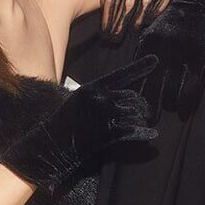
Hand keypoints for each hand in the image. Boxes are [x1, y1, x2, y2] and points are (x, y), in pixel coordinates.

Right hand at [1, 57, 158, 192]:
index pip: (122, 75)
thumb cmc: (59, 122)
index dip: (140, 67)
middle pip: (133, 98)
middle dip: (142, 106)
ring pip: (135, 114)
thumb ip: (94, 95)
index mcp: (93, 87)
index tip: (155, 61)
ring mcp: (105, 116)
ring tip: (143, 124)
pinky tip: (152, 135)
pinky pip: (132, 132)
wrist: (48, 143)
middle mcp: (101, 98)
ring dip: (142, 120)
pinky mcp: (107, 134)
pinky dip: (144, 134)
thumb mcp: (74, 100)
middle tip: (145, 113)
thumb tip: (111, 94)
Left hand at [100, 0, 179, 39]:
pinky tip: (150, 18)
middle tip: (117, 36)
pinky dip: (157, 10)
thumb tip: (104, 8)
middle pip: (128, 3)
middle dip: (121, 23)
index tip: (105, 31)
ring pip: (146, 2)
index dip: (108, 16)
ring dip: (139, 19)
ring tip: (134, 29)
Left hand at [136, 0, 204, 116]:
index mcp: (147, 45)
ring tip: (161, 115)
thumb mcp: (152, 31)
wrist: (196, 1)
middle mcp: (162, 52)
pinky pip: (191, 84)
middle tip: (144, 120)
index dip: (135, 92)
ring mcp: (180, 55)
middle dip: (147, 105)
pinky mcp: (197, 57)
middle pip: (151, 86)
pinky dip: (187, 101)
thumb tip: (134, 70)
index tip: (130, 106)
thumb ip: (144, 50)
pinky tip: (183, 113)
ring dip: (166, 104)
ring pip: (170, 89)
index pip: (137, 74)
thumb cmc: (172, 18)